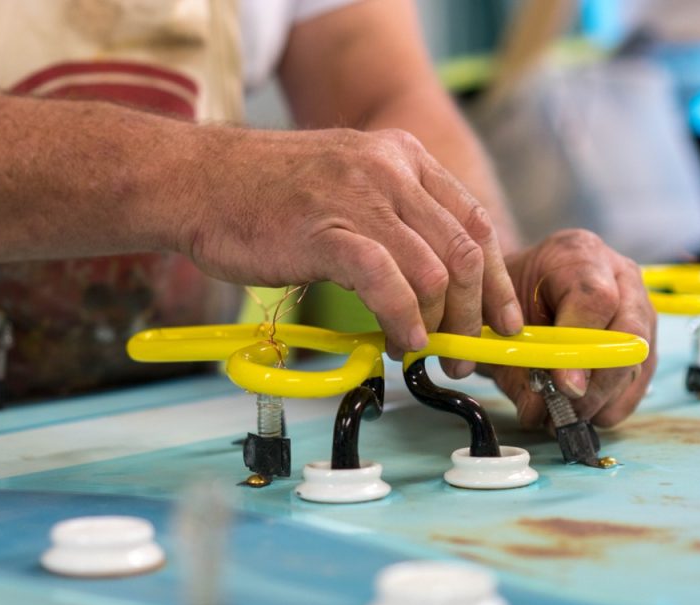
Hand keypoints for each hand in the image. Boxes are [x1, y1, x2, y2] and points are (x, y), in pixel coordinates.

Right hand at [177, 127, 523, 357]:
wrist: (197, 181)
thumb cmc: (264, 194)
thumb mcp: (345, 184)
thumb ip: (390, 219)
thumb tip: (427, 285)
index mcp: (402, 157)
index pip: (474, 222)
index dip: (497, 281)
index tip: (502, 322)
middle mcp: (390, 170)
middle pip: (466, 251)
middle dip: (476, 314)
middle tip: (464, 353)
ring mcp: (359, 198)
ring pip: (436, 271)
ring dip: (440, 325)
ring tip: (421, 351)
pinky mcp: (327, 231)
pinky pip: (388, 284)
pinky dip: (404, 320)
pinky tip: (400, 342)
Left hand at [485, 229, 656, 426]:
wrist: (519, 285)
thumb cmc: (507, 296)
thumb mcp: (496, 320)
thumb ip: (513, 362)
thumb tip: (539, 411)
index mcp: (577, 254)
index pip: (594, 299)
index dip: (581, 348)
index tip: (564, 386)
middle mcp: (619, 274)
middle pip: (629, 332)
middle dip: (600, 381)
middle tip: (569, 411)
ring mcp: (638, 304)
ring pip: (640, 358)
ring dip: (607, 397)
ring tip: (569, 418)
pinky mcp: (645, 336)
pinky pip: (642, 375)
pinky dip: (616, 402)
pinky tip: (588, 414)